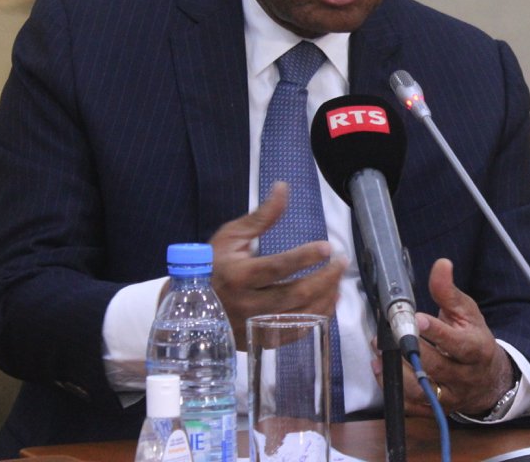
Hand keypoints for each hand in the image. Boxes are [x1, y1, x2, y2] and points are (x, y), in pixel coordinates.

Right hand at [205, 182, 346, 349]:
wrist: (187, 306)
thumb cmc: (212, 264)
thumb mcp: (231, 236)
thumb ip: (262, 216)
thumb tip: (283, 188)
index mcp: (238, 275)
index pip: (278, 266)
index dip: (305, 257)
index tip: (327, 247)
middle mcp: (246, 304)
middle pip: (295, 294)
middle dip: (325, 278)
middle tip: (342, 263)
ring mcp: (253, 326)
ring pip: (299, 317)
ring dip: (326, 299)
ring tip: (338, 282)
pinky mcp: (259, 341)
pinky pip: (294, 334)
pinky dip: (316, 319)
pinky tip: (327, 303)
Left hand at [374, 258, 514, 416]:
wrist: (488, 379)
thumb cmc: (474, 339)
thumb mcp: (467, 312)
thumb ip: (448, 291)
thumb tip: (441, 264)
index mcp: (476, 349)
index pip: (457, 343)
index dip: (437, 331)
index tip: (417, 319)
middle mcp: (464, 376)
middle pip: (436, 366)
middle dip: (410, 349)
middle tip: (390, 332)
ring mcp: (449, 396)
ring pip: (422, 390)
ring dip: (397, 371)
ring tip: (380, 351)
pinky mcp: (435, 408)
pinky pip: (411, 405)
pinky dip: (393, 388)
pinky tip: (381, 368)